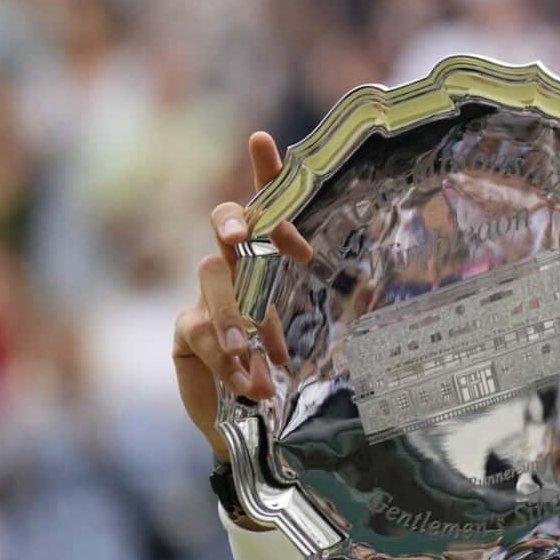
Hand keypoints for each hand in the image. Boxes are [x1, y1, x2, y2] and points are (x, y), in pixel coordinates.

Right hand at [172, 132, 313, 461]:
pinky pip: (199, 330)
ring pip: (214, 282)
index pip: (266, 205)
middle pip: (226, 224)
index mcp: (270, 256)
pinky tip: (250, 382)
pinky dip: (227, 358)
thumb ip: (336, 307)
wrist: (250, 418)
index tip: (262, 141)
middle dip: (234, 223)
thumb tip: (374, 293)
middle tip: (241, 237)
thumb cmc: (289, 364)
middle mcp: (234, 266)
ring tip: (251, 352)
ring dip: (235, 316)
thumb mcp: (316, 331)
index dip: (264, 172)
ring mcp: (205, 296)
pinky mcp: (185, 331)